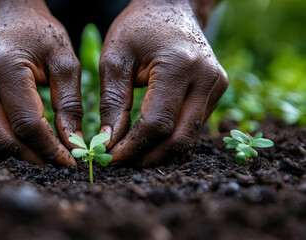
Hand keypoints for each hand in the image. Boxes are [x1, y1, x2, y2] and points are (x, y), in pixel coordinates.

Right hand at [0, 0, 81, 164]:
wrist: (8, 14)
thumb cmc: (41, 34)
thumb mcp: (65, 62)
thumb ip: (70, 104)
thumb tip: (74, 144)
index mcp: (4, 67)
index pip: (27, 124)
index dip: (49, 148)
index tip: (70, 162)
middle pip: (5, 138)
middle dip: (34, 156)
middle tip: (58, 163)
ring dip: (22, 151)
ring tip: (47, 153)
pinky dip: (9, 137)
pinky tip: (29, 138)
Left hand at [99, 0, 227, 165]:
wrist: (170, 6)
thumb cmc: (137, 29)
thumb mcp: (115, 59)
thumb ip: (113, 102)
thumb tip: (110, 142)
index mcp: (179, 66)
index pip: (157, 123)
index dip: (133, 147)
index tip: (112, 158)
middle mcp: (206, 78)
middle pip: (179, 137)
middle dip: (149, 156)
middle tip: (123, 163)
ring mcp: (217, 85)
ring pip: (189, 135)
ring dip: (160, 150)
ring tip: (133, 154)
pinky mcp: (218, 89)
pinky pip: (194, 124)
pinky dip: (172, 136)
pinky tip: (151, 138)